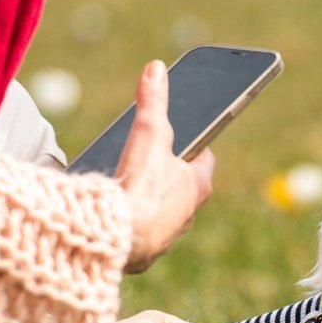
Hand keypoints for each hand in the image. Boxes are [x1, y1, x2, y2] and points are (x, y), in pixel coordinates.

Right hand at [117, 61, 215, 272]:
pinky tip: (117, 216)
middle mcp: (188, 214)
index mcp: (198, 186)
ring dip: (152, 202)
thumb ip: (154, 102)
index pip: (204, 161)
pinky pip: (142, 234)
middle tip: (154, 161)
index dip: (195, 147)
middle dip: (171, 175)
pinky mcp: (145, 253)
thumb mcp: (149, 134)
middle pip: (184, 189)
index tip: (187, 139)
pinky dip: (133, 224)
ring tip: (132, 186)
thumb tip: (156, 69)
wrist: (118, 237)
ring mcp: (167, 236)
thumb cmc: (143, 185)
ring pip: (164, 214)